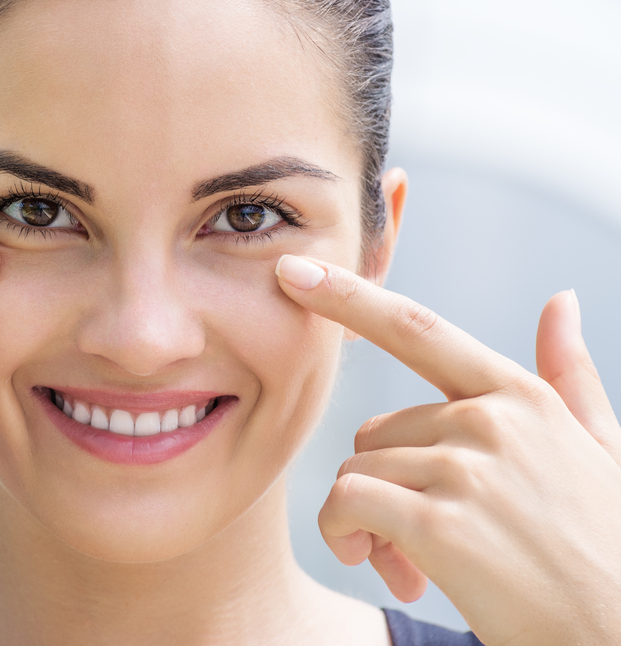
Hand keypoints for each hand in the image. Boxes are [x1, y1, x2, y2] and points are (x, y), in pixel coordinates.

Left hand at [276, 254, 620, 645]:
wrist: (617, 635)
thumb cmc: (602, 548)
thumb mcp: (597, 450)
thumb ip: (569, 377)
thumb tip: (560, 301)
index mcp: (521, 397)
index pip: (415, 329)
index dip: (347, 295)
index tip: (292, 271)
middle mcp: (491, 420)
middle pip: (374, 432)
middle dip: (384, 486)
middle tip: (422, 536)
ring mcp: (466, 469)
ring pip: (356, 471)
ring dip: (369, 523)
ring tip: (418, 561)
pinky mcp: (440, 523)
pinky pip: (346, 503)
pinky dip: (346, 536)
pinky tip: (391, 569)